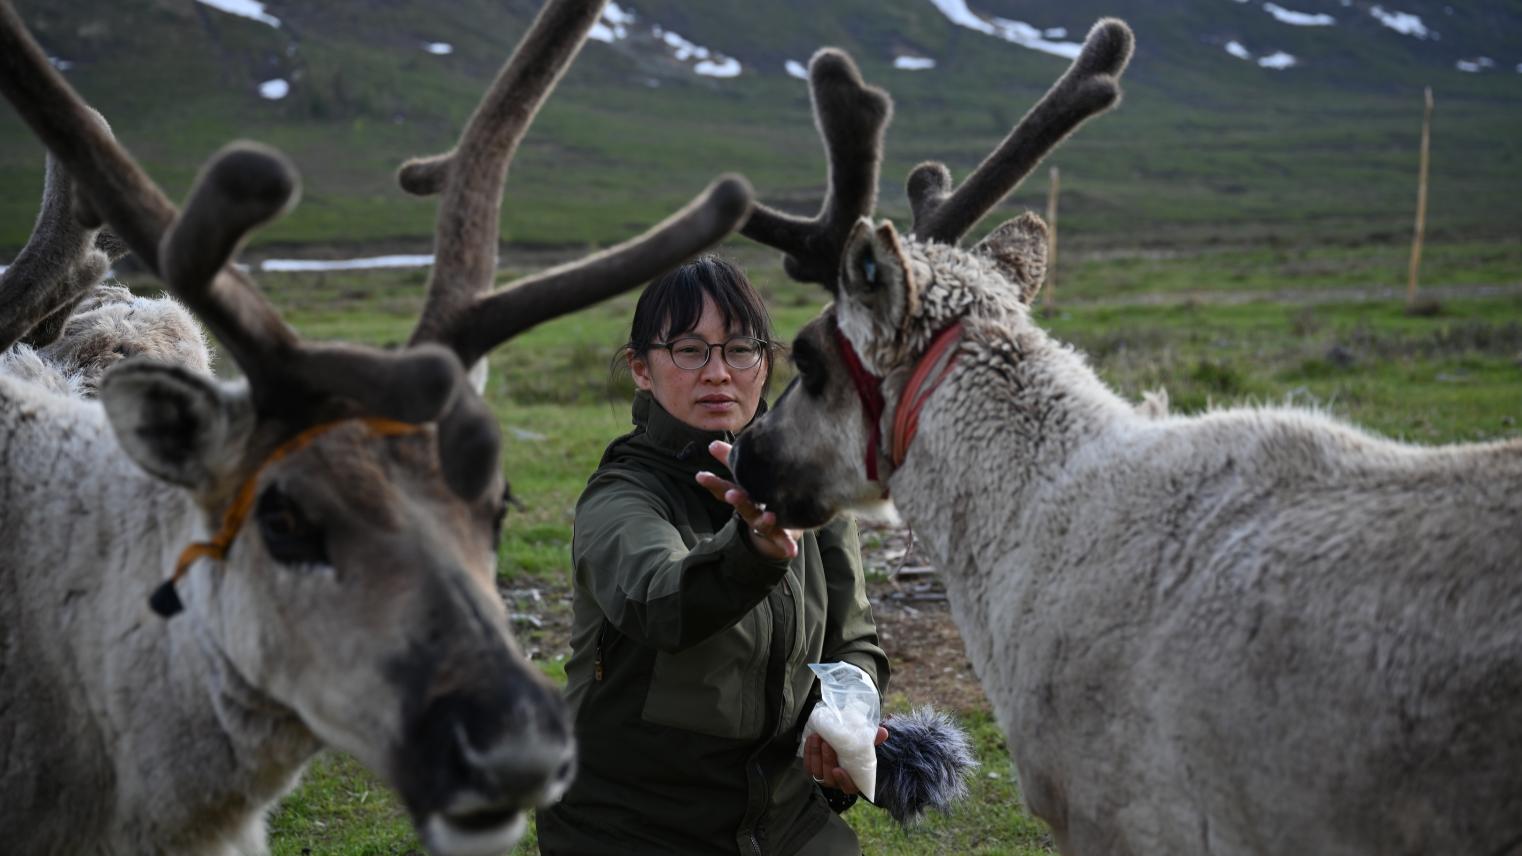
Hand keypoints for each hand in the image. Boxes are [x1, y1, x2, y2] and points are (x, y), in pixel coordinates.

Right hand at [696, 440, 801, 560]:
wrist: (775, 525)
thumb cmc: (758, 494)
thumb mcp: (744, 477)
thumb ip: (730, 460)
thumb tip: (712, 444)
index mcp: (742, 495)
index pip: (724, 488)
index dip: (713, 483)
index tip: (700, 476)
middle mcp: (750, 510)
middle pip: (742, 505)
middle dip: (737, 500)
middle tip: (732, 493)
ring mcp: (764, 523)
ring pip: (761, 521)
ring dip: (764, 520)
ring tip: (769, 516)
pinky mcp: (780, 533)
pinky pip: (783, 538)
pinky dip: (786, 544)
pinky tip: (792, 550)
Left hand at [803, 727, 889, 795]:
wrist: (840, 743)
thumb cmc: (856, 749)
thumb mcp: (866, 745)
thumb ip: (874, 740)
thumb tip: (884, 732)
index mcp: (853, 781)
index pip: (849, 788)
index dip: (843, 781)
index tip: (838, 770)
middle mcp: (837, 782)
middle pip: (829, 778)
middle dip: (827, 760)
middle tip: (826, 743)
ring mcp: (824, 777)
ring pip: (817, 771)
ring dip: (815, 754)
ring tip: (817, 737)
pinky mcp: (813, 769)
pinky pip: (808, 764)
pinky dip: (809, 752)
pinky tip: (811, 739)